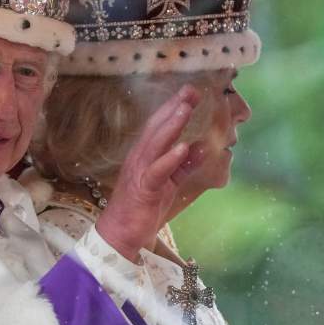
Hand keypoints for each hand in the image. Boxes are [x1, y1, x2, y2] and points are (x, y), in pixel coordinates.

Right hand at [96, 85, 203, 261]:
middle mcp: (140, 157)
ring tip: (185, 108)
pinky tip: (183, 147)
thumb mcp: (169, 182)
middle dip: (173, 107)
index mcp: (145, 154)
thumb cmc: (143, 207)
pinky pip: (158, 171)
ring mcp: (140, 172)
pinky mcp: (144, 189)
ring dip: (171, 125)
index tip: (190, 91)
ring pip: (156, 143)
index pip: (160, 125)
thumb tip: (202, 147)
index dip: (174, 107)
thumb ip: (184, 165)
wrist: (121, 234)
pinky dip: (170, 158)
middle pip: (157, 127)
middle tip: (190, 90)